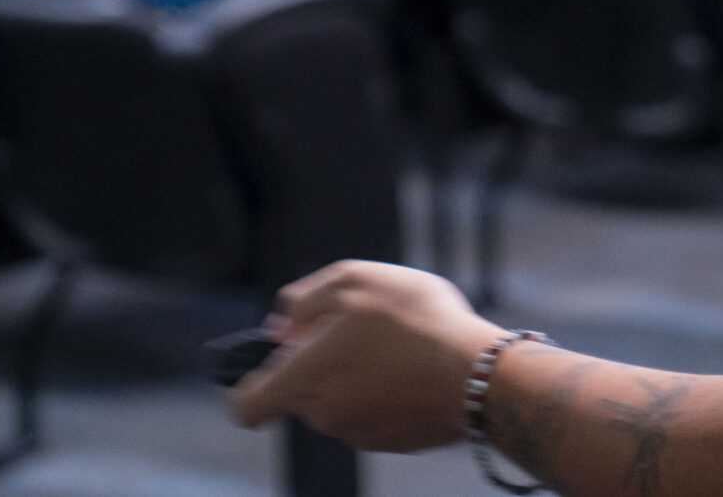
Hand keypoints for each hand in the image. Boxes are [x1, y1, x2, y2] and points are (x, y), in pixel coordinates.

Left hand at [231, 261, 501, 450]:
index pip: (246, 406)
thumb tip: (279, 325)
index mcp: (303, 379)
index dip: (254, 383)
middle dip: (323, 363)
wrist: (476, 371)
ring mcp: (358, 433)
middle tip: (364, 329)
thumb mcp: (354, 280)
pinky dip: (387, 394)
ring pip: (340, 403)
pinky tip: (416, 367)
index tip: (284, 357)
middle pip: (302, 394)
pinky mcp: (392, 442)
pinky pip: (375, 415)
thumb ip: (303, 301)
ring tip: (399, 343)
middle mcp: (323, 415)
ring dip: (358, 376)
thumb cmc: (414, 320)